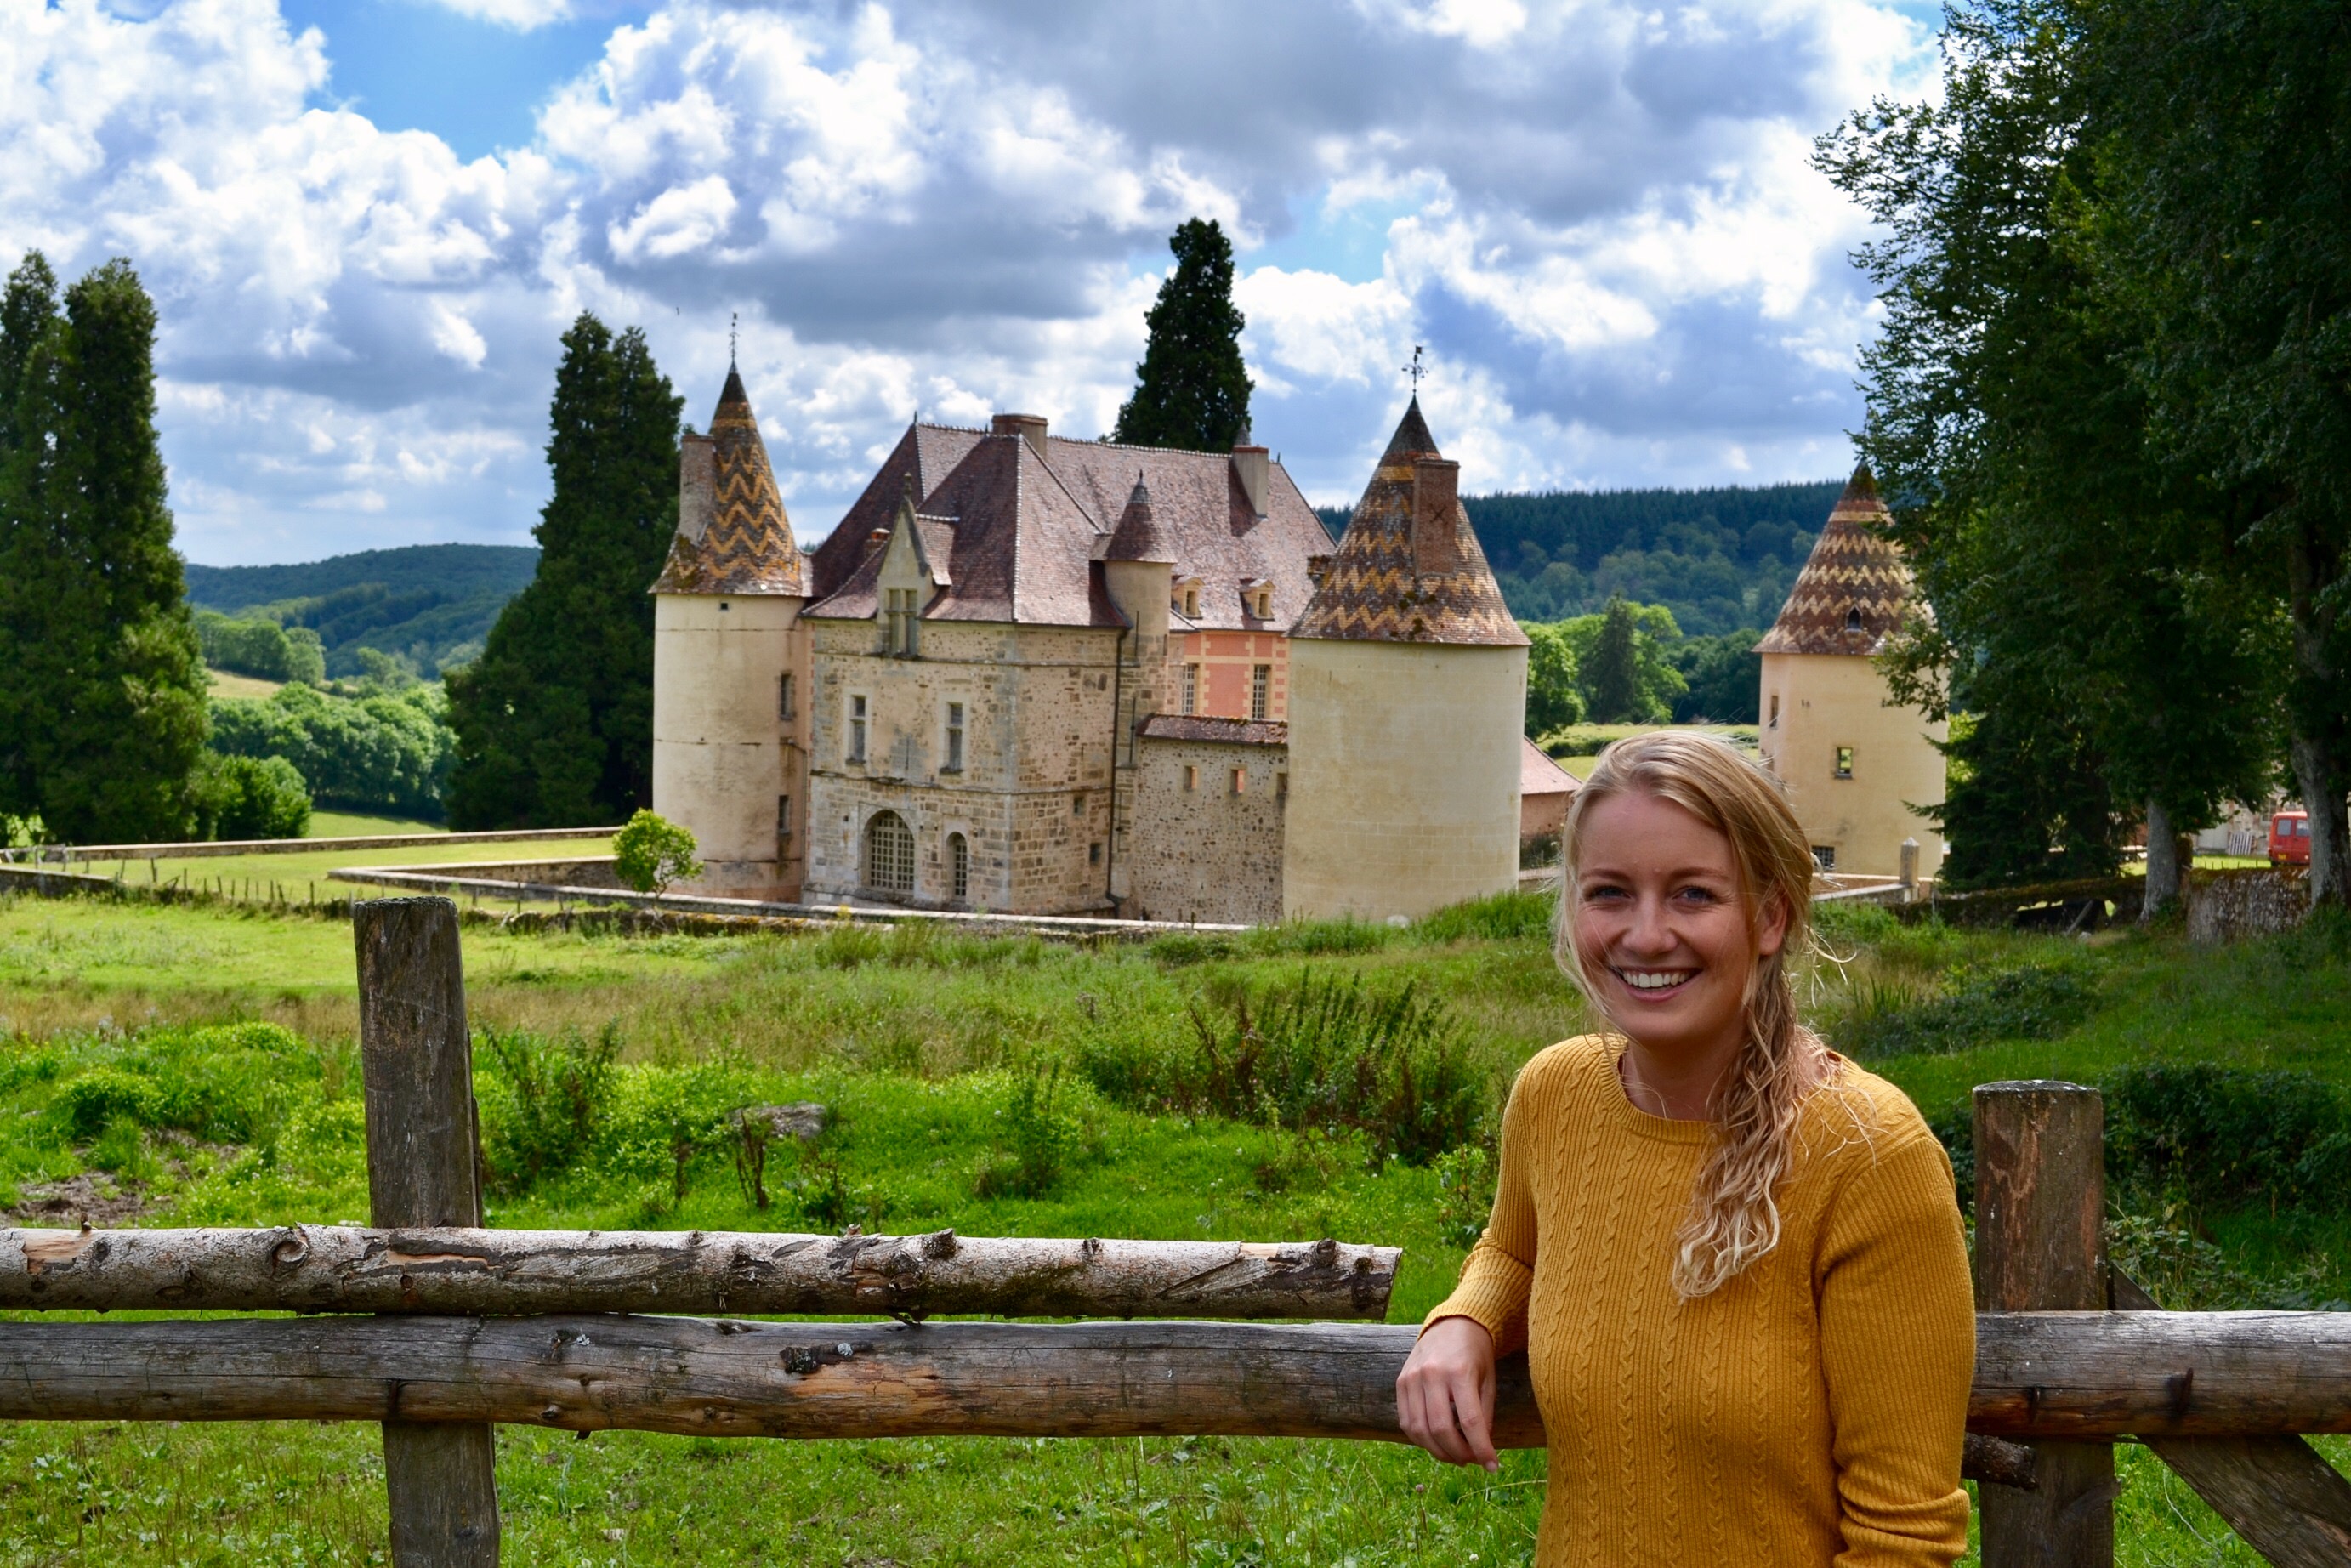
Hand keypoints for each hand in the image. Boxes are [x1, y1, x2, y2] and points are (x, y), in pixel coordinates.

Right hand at [1396, 1315, 1498, 1470]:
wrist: (1451, 1323)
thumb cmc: (1476, 1353)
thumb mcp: (1489, 1380)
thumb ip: (1485, 1414)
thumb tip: (1481, 1450)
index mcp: (1459, 1372)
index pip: (1470, 1421)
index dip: (1482, 1449)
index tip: (1492, 1466)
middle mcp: (1432, 1374)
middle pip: (1441, 1429)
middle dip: (1459, 1454)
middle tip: (1472, 1461)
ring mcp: (1412, 1378)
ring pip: (1419, 1429)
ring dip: (1438, 1451)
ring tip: (1455, 1455)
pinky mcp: (1400, 1382)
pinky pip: (1406, 1421)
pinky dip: (1420, 1439)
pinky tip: (1436, 1442)